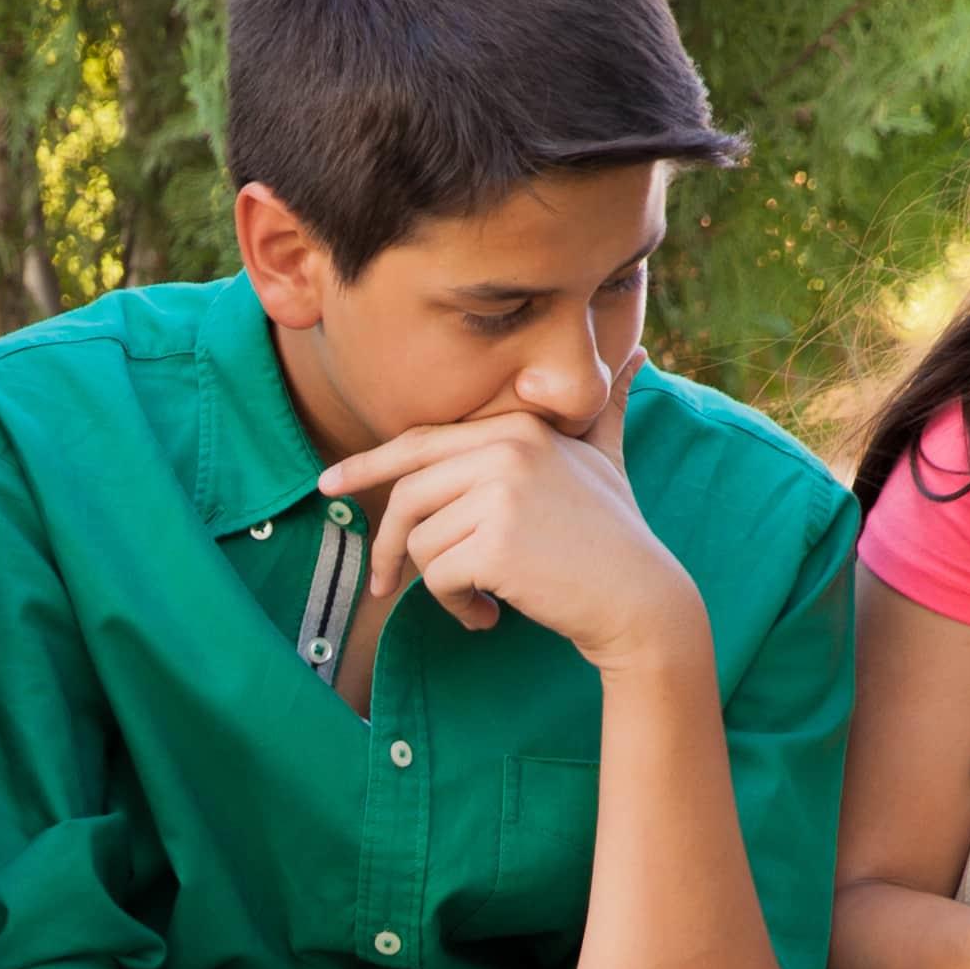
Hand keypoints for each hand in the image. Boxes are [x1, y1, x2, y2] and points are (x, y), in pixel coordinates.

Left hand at [316, 410, 707, 678]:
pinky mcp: (496, 543)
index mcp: (515, 428)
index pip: (419, 442)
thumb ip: (604, 409)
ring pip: (419, 543)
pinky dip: (455, 606)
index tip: (329, 485)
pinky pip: (437, 578)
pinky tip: (490, 615)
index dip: (367, 465)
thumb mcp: (606, 458)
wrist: (640, 598)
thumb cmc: (616, 533)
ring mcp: (500, 494)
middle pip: (407, 495)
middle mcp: (505, 450)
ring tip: (479, 598)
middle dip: (387, 548)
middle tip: (382, 587)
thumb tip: (636, 354)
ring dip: (438, 585)